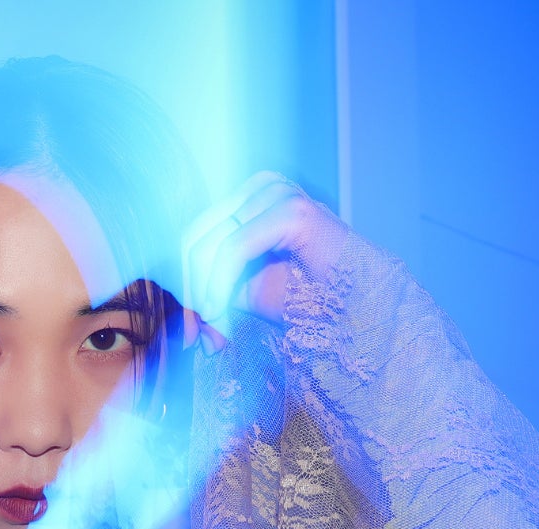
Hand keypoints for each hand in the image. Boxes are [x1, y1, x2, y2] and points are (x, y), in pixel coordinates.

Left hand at [183, 172, 346, 335]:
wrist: (356, 311)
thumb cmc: (307, 301)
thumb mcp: (242, 296)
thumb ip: (208, 295)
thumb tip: (182, 324)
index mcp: (247, 198)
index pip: (193, 234)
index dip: (181, 281)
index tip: (186, 326)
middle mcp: (260, 187)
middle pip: (194, 237)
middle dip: (188, 289)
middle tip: (194, 331)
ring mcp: (278, 193)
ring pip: (209, 244)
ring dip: (203, 290)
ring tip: (213, 324)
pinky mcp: (292, 212)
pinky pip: (233, 248)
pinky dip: (219, 283)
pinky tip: (219, 310)